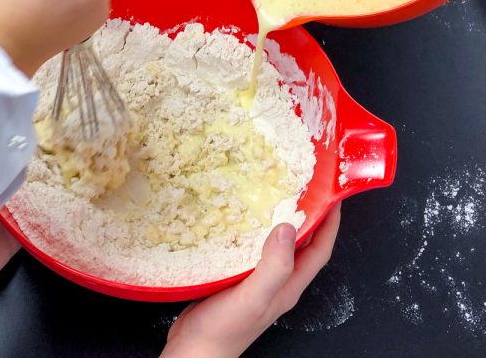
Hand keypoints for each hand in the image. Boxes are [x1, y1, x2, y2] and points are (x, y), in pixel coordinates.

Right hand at [162, 204, 340, 357]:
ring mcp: (258, 281)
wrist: (195, 351)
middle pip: (303, 245)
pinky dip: (255, 230)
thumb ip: (273, 267)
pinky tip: (242, 218)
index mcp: (289, 286)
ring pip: (278, 245)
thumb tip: (288, 228)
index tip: (332, 195)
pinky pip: (254, 248)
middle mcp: (278, 282)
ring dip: (281, 220)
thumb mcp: (254, 297)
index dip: (330, 223)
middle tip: (303, 186)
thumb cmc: (225, 330)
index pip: (320, 250)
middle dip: (308, 216)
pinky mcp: (238, 278)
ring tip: (275, 195)